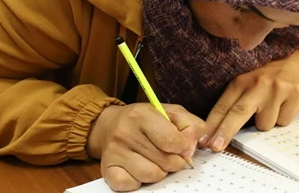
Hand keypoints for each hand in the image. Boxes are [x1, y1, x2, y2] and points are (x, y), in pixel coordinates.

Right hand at [86, 103, 205, 191]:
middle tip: (170, 154)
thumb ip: (191, 125)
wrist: (111, 125)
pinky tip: (139, 168)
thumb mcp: (172, 112)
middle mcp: (125, 133)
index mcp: (142, 115)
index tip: (183, 147)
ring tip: (155, 160)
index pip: (172, 141)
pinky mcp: (107, 169)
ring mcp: (114, 152)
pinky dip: (139, 181)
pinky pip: (131, 185)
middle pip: (165, 161)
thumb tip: (191, 147)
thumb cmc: (146, 120)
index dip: (184, 148)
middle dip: (174, 161)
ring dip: (159, 172)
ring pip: (151, 175)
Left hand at [198, 50, 298, 151]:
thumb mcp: (246, 85)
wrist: (295, 64)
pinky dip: (282, 119)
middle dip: (225, 132)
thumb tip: (216, 134)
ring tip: (271, 108)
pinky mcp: (295, 94)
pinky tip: (283, 106)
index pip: (223, 106)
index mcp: (241, 81)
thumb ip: (234, 104)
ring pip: (265, 124)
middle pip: (239, 113)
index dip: (212, 125)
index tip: (203, 141)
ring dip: (265, 123)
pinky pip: (283, 122)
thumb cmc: (264, 80)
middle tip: (215, 147)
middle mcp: (258, 83)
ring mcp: (277, 89)